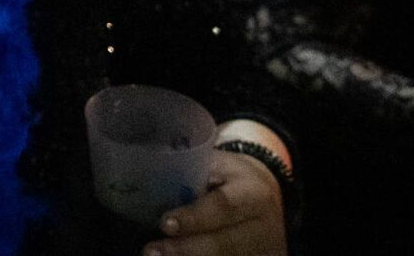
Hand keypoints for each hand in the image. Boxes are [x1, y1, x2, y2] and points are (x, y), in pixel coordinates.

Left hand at [144, 149, 286, 255]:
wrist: (265, 198)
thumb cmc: (230, 177)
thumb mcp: (218, 166)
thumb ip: (191, 171)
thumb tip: (147, 171)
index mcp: (254, 193)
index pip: (224, 206)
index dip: (194, 217)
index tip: (165, 224)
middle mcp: (263, 226)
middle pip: (224, 243)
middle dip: (186, 248)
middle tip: (152, 250)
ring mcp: (261, 250)